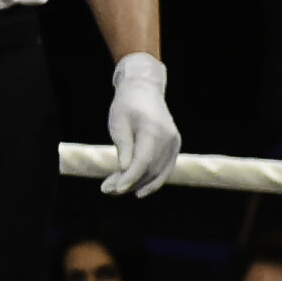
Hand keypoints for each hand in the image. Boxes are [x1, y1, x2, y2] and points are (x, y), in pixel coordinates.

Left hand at [104, 52, 179, 195]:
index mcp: (153, 129)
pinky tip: (138, 190)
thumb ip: (123, 147)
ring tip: (116, 190)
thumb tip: (125, 171)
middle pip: (151, 169)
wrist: (144, 90)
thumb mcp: (118, 124)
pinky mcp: (175, 146)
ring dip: (139, 184)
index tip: (115, 189)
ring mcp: (174, 143)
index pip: (143, 160)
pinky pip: (165, 168)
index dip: (130, 177)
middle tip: (107, 190)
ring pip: (159, 172)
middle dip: (130, 183)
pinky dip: (153, 180)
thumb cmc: (126, 105)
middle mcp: (168, 138)